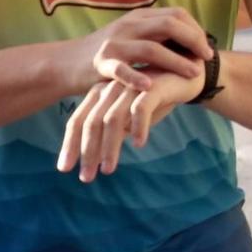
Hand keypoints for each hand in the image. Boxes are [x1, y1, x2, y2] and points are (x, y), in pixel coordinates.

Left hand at [57, 69, 199, 182]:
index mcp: (100, 95)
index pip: (78, 121)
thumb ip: (115, 132)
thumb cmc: (156, 98)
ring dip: (109, 147)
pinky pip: (140, 109)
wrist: (186, 73)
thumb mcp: (130, 116)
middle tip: (87, 178)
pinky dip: (138, 127)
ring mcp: (130, 86)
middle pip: (91, 122)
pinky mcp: (152, 86)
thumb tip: (96, 157)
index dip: (70, 145)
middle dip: (87, 152)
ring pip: (112, 119)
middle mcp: (110, 89)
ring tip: (108, 169)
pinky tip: (139, 144)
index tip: (65, 169)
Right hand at [73, 7, 211, 93]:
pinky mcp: (100, 64)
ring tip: (193, 73)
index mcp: (139, 17)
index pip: (176, 14)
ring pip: (150, 48)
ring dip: (176, 61)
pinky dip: (136, 77)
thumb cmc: (109, 53)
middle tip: (207, 58)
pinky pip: (121, 69)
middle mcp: (128, 26)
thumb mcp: (133, 35)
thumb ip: (157, 35)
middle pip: (168, 25)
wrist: (67, 62)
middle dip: (193, 41)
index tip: (208, 46)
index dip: (196, 29)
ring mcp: (114, 44)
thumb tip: (193, 40)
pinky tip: (151, 85)